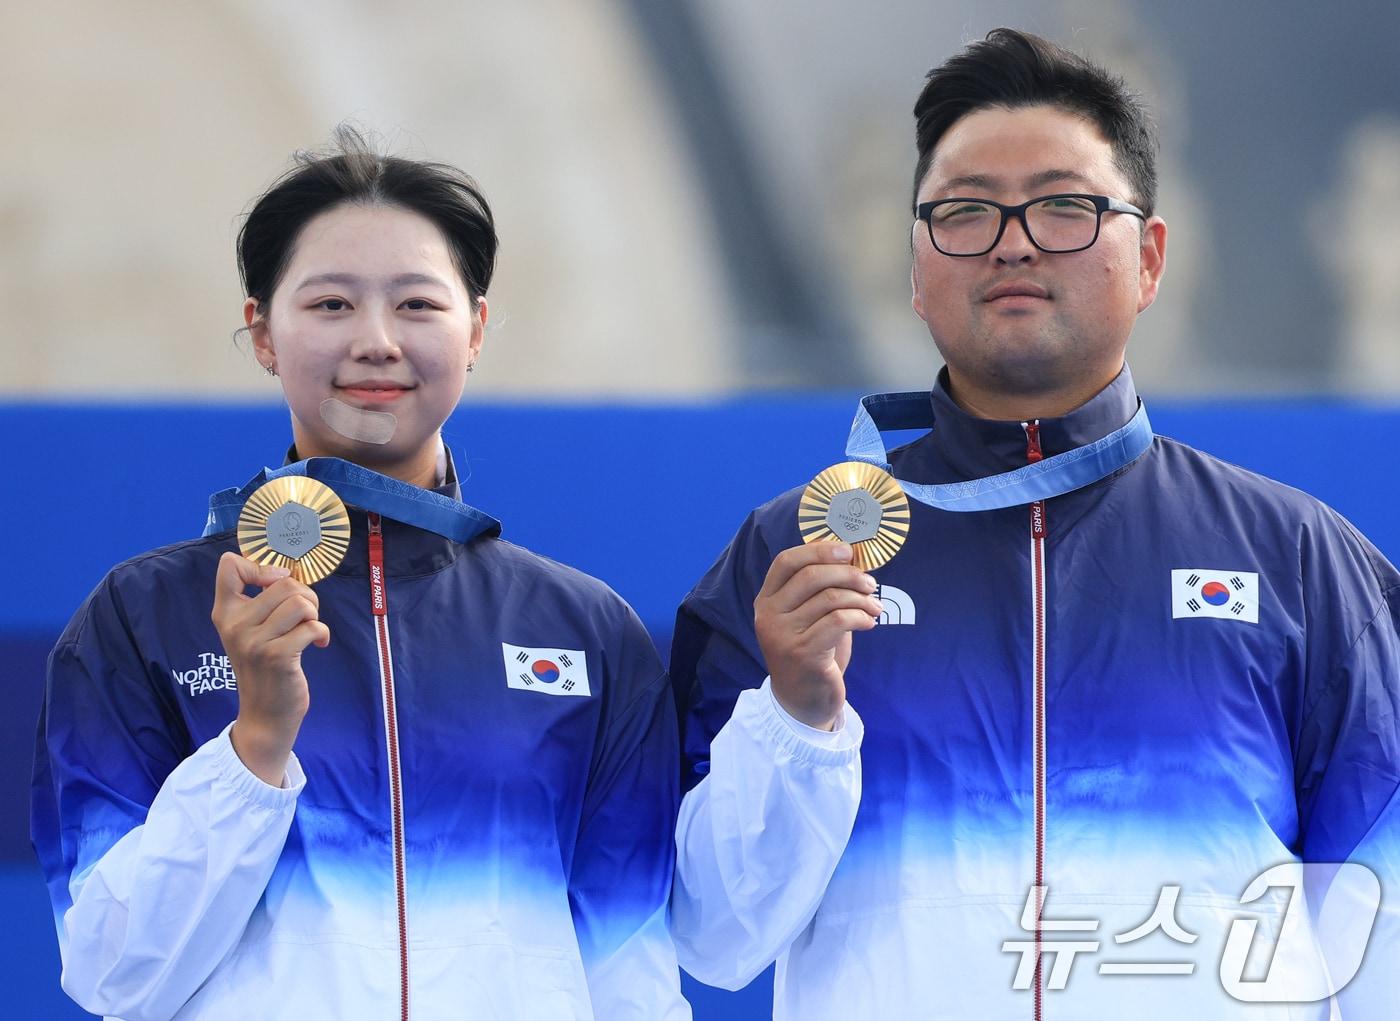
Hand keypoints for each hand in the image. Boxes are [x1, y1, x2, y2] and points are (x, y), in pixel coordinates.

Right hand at [211, 551, 329, 784]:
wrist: (265, 714)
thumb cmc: (266, 666)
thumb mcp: (252, 631)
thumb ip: (263, 602)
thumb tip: (291, 572)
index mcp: (225, 613)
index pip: (229, 565)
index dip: (261, 566)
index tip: (276, 585)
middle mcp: (234, 624)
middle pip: (283, 583)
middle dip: (306, 595)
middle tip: (306, 616)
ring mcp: (254, 641)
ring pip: (299, 601)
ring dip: (315, 613)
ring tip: (310, 628)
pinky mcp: (276, 656)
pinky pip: (312, 626)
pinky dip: (322, 633)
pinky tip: (319, 645)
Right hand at [754, 541, 881, 730]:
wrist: (802, 703)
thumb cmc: (811, 654)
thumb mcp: (807, 618)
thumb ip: (819, 591)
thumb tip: (851, 560)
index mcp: (766, 600)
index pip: (786, 561)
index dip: (818, 550)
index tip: (847, 551)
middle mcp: (769, 615)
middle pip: (811, 575)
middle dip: (848, 574)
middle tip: (870, 584)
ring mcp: (783, 635)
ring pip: (830, 598)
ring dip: (861, 599)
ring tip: (875, 607)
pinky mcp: (803, 653)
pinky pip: (839, 621)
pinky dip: (861, 617)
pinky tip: (870, 623)